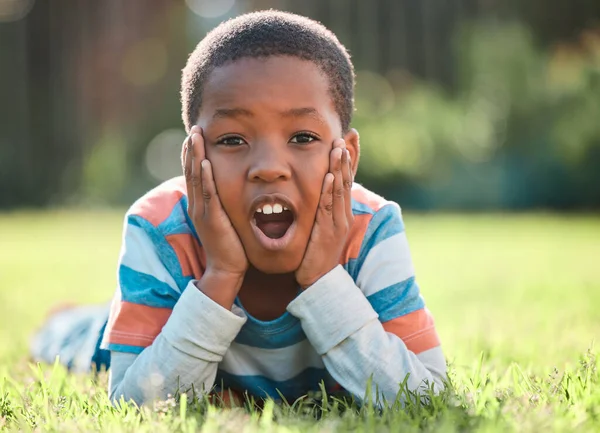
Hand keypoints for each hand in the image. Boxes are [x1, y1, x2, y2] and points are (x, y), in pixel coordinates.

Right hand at [183, 126, 247, 303]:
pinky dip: (205, 177)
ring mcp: (202, 211)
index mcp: (200, 205)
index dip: (193, 155)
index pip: (194, 174)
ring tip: (194, 137)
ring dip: (195, 156)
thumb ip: (222, 205)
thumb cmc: (229, 246)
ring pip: (196, 178)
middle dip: (191, 149)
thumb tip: (227, 191)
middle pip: (191, 171)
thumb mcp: (223, 220)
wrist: (226, 269)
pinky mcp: (212, 218)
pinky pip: (208, 194)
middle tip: (194, 129)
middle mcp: (197, 205)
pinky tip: (205, 162)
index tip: (195, 136)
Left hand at [295, 139, 353, 288]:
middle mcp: (344, 215)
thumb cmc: (317, 254)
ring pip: (339, 191)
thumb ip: (321, 211)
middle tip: (344, 137)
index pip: (348, 180)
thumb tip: (318, 193)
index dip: (350, 160)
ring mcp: (338, 223)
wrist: (319, 280)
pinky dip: (329, 190)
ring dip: (339, 169)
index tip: (350, 140)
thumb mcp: (321, 228)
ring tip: (338, 150)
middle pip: (346, 182)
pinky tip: (328, 176)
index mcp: (342, 212)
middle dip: (345, 159)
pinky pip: (328, 207)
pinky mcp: (328, 231)